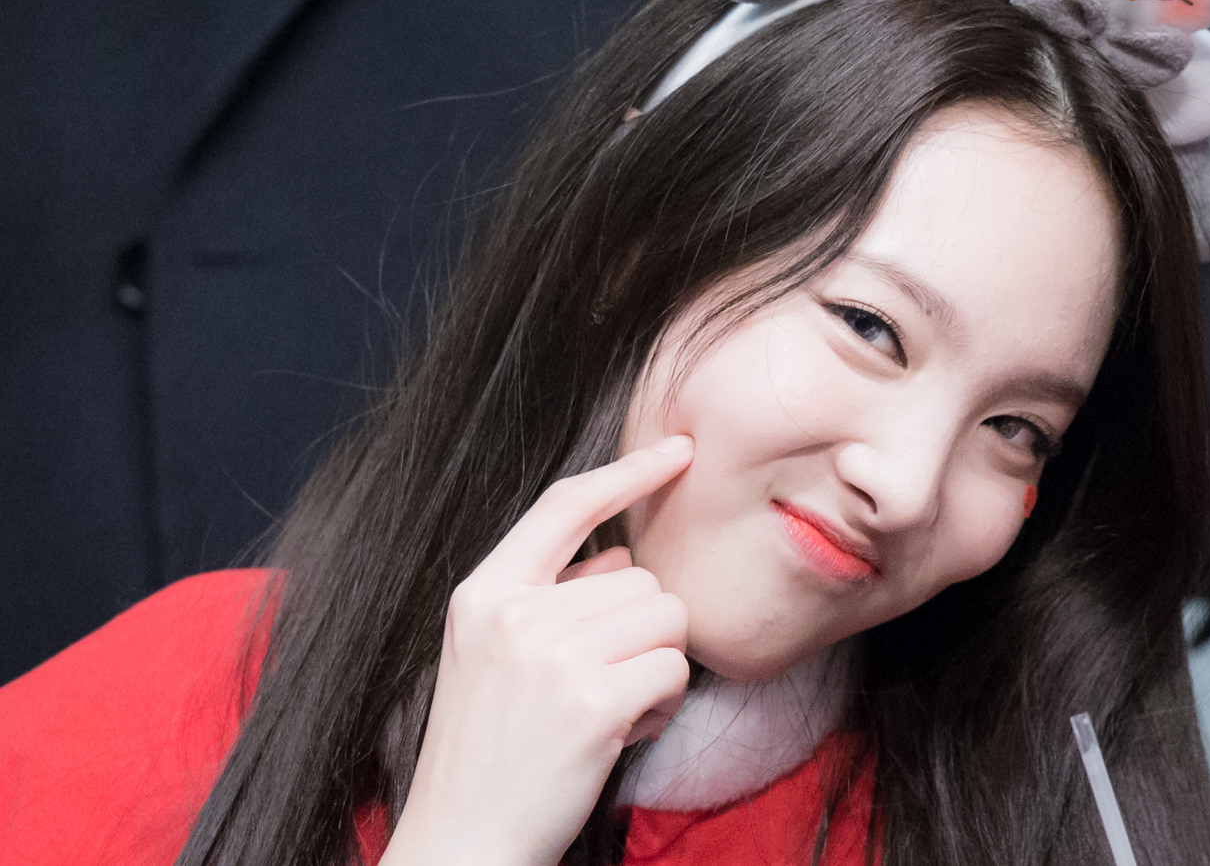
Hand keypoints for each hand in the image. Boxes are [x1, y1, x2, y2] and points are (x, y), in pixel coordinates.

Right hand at [380, 436, 694, 865]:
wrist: (463, 841)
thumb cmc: (488, 753)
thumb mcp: (494, 658)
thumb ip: (553, 597)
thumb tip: (621, 556)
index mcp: (483, 594)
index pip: (565, 505)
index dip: (628, 472)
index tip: (678, 451)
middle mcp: (514, 614)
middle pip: (640, 578)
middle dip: (642, 631)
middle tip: (602, 688)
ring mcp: (551, 657)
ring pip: (666, 618)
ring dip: (658, 667)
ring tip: (612, 710)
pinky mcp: (591, 703)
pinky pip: (673, 669)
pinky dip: (664, 704)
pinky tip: (625, 733)